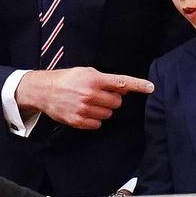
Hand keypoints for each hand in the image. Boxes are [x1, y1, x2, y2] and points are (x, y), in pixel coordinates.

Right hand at [15, 67, 153, 129]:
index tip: (151, 87)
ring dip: (103, 110)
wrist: (44, 91)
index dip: (138, 85)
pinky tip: (84, 111)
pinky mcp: (78, 121)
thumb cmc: (67, 79)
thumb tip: (124, 90)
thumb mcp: (86, 72)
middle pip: (117, 103)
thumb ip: (106, 80)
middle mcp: (90, 94)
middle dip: (111, 99)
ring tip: (89, 103)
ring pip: (108, 114)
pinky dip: (94, 119)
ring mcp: (84, 109)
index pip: (121, 83)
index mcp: (94, 79)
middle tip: (99, 95)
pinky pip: (98, 124)